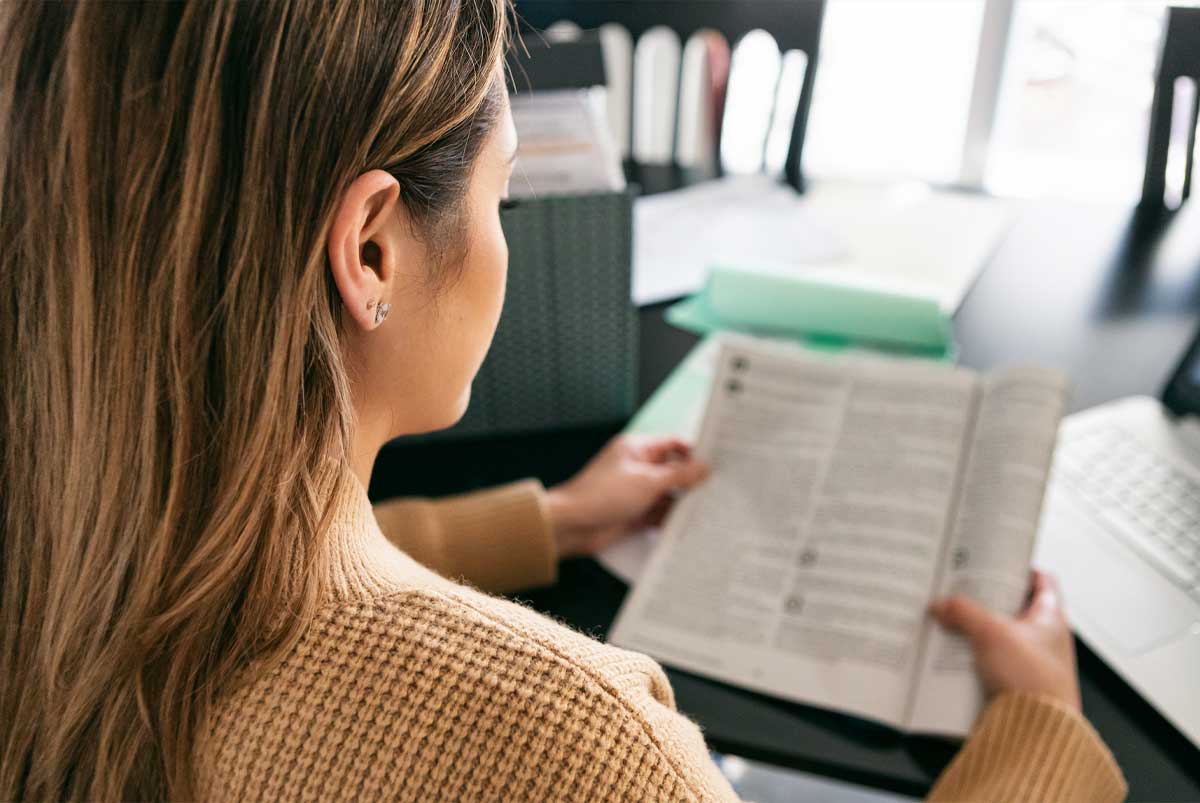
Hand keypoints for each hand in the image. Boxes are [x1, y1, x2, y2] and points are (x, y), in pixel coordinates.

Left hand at [546, 434, 709, 557]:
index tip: (717, 461)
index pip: (672, 445)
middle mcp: (638, 468)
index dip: (693, 452)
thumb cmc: (602, 494)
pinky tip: (691, 524)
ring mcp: (637, 492)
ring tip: (711, 508)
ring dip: (684, 502)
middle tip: (720, 487)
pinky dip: (672, 518)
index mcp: (637, 449)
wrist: (573, 525)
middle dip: (692, 481)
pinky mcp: (636, 514)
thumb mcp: (647, 481)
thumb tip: (703, 468)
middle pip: (673, 472)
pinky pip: (660, 514)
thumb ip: (678, 475)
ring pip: (668, 495)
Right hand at [930, 570, 1080, 711]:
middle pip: (1015, 608)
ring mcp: (1031, 663)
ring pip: (1000, 637)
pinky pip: (991, 663)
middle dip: (987, 599)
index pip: (1042, 581)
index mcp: (1051, 618)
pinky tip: (952, 655)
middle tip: (962, 590)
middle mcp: (1045, 639)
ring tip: (950, 621)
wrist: (1037, 732)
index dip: (1020, 567)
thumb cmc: (1032, 681)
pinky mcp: (1016, 685)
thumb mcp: (992, 633)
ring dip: (976, 630)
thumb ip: (963, 613)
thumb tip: (941, 604)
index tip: (996, 561)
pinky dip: (973, 658)